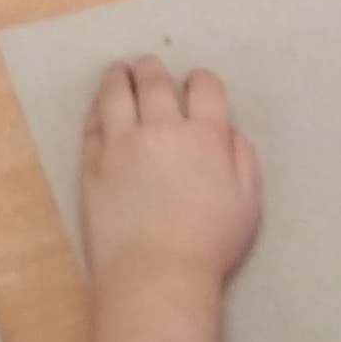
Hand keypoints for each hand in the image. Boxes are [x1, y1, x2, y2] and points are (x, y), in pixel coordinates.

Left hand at [80, 57, 260, 290]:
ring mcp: (121, 143)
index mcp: (205, 135)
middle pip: (155, 81)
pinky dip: (97, 108)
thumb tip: (228, 131)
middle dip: (153, 70)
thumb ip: (242, 158)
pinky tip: (100, 106)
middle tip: (148, 68)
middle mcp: (161, 128)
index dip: (200, 81)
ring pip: (117, 93)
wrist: (156, 273)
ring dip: (120, 77)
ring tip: (119, 72)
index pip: (204, 86)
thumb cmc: (210, 244)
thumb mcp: (248, 201)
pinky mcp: (92, 162)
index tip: (195, 86)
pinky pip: (92, 123)